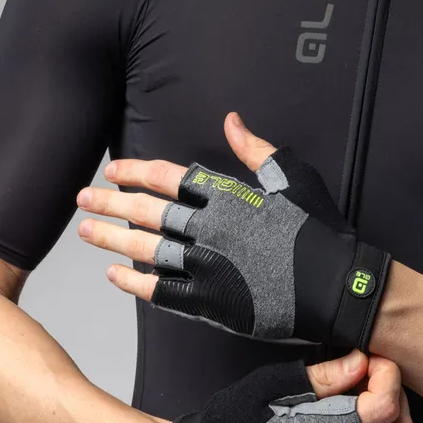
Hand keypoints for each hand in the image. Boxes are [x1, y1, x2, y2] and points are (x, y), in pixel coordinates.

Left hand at [76, 112, 390, 349]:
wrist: (339, 287)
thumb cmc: (321, 232)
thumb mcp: (295, 179)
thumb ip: (258, 150)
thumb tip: (231, 119)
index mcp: (228, 196)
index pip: (169, 177)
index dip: (136, 171)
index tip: (113, 170)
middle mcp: (210, 229)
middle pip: (148, 212)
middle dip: (111, 202)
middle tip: (84, 198)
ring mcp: (207, 267)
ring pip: (146, 250)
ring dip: (112, 239)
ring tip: (86, 232)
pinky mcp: (211, 303)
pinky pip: (162, 291)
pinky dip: (135, 283)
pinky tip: (114, 275)